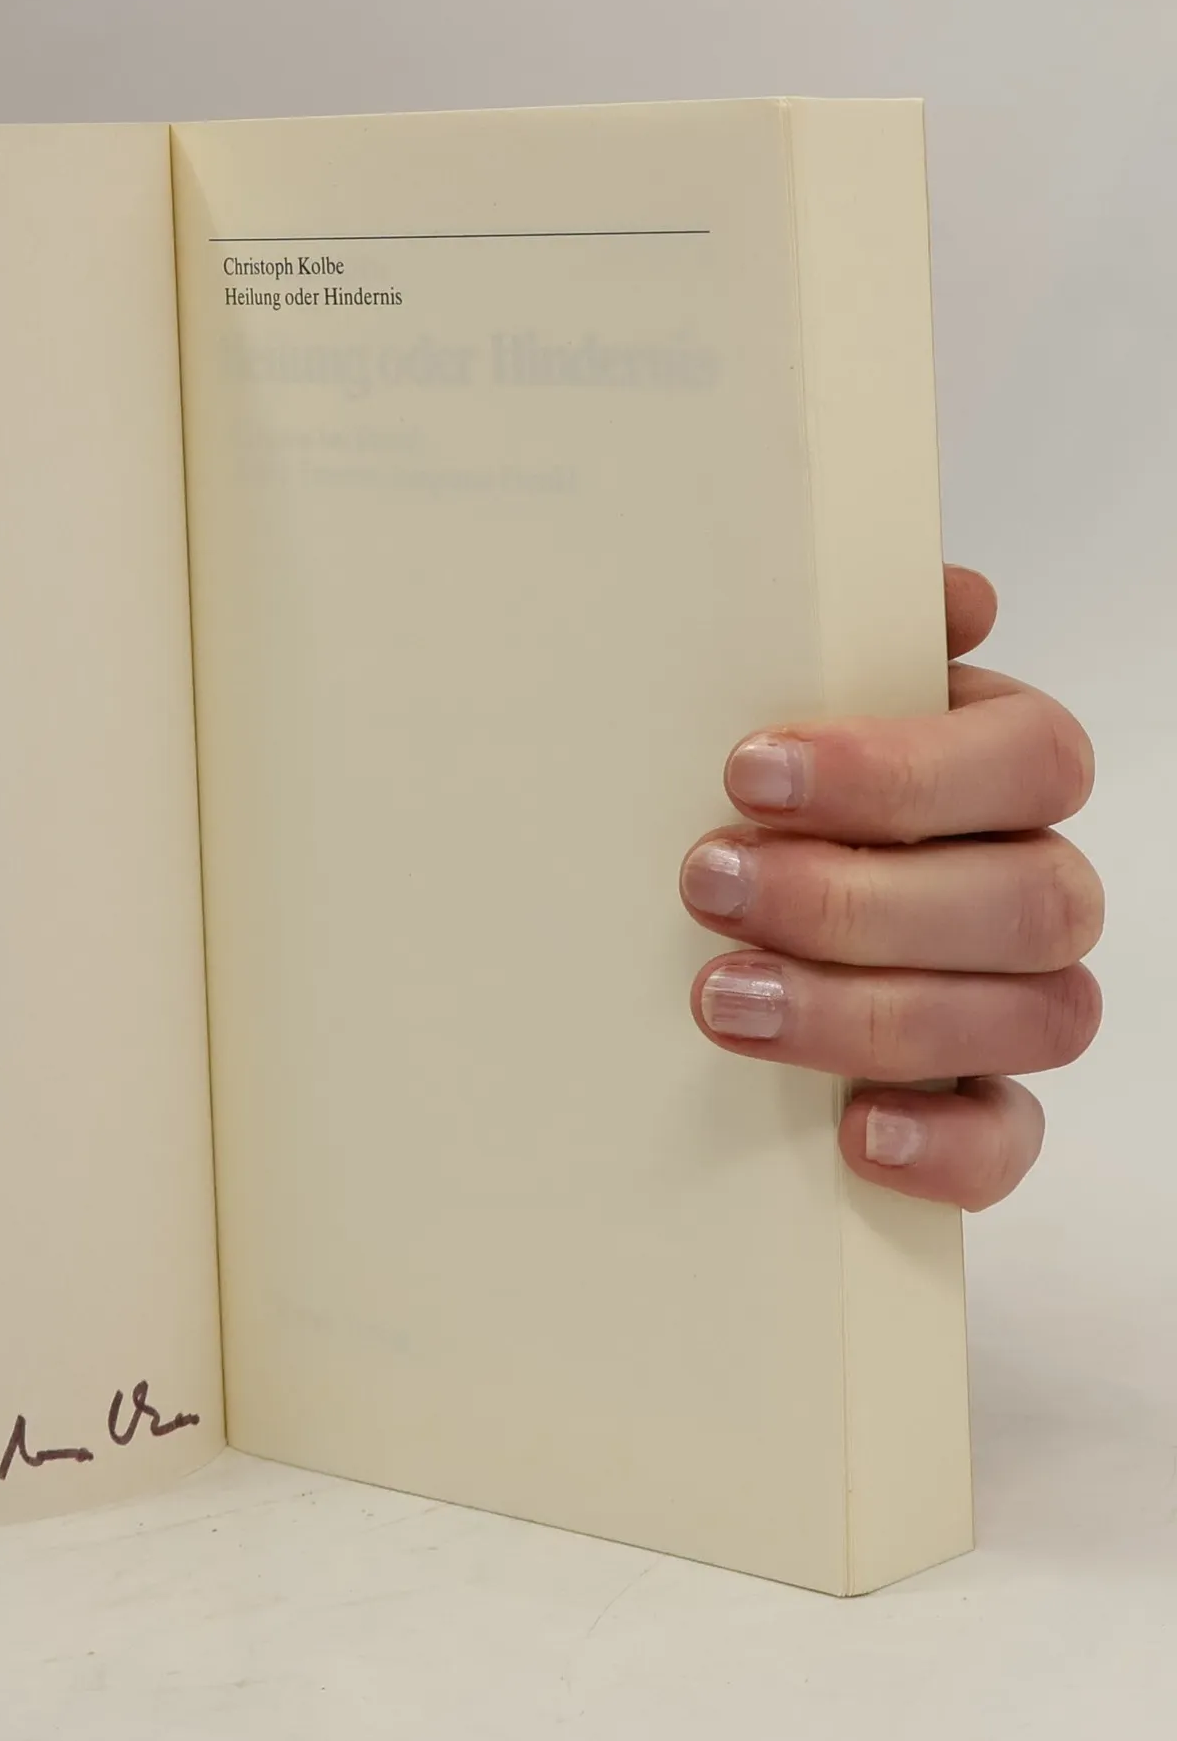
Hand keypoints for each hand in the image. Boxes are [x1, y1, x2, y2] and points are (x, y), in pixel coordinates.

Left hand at [681, 567, 1099, 1210]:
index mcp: (1000, 770)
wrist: (709, 914)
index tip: (747, 773)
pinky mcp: (978, 1106)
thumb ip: (852, 639)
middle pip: (1030, 900)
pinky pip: (1009, 1142)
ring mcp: (1018, 1001)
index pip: (1029, 759)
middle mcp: (1032, 884)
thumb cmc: (755, 798)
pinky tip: (852, 1130)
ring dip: (869, 1012)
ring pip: (1030, 1018)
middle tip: (708, 885)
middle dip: (855, 899)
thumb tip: (953, 596)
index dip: (899, 771)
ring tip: (722, 998)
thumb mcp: (778, 703)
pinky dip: (942, 1144)